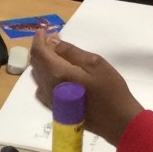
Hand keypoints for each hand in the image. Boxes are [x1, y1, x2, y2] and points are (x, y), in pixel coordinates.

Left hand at [30, 30, 142, 147]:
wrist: (117, 121)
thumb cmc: (110, 89)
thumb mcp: (95, 63)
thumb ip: (71, 52)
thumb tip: (53, 42)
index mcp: (58, 73)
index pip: (39, 52)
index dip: (39, 39)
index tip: (44, 31)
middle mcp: (49, 87)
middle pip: (36, 64)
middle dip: (41, 49)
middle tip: (54, 40)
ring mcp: (51, 100)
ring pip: (37, 77)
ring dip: (42, 63)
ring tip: (56, 55)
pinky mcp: (56, 109)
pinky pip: (42, 90)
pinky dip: (44, 78)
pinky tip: (55, 75)